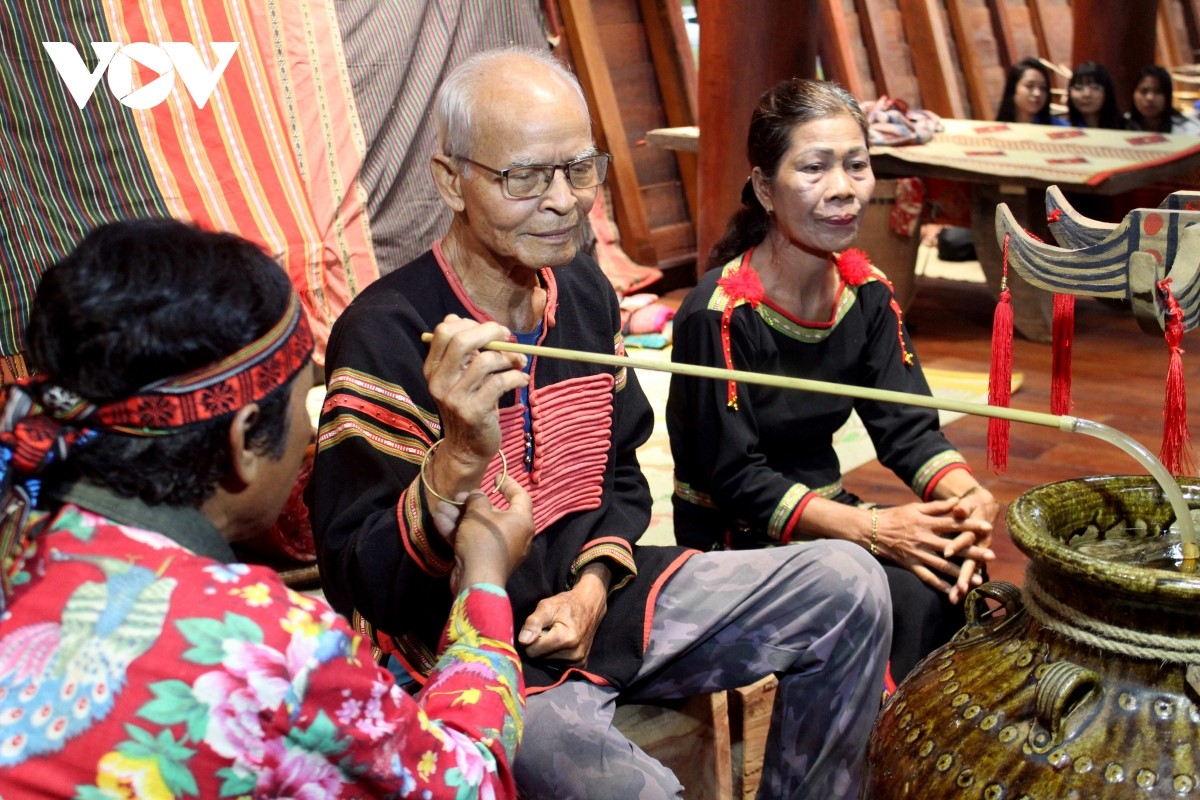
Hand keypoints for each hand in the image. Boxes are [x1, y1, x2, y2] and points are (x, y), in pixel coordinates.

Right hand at [423, 315, 528, 501]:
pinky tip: (521, 380)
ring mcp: (454, 398)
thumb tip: (471, 322)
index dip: (470, 323)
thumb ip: (463, 353)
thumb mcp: (460, 379)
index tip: (491, 332)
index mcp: (433, 369)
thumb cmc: (469, 407)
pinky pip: (500, 382)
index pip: (444, 331)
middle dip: (491, 332)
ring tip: (518, 364)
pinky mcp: (473, 412)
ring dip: (508, 358)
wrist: (466, 449)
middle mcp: (439, 382)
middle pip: (462, 341)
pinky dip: (516, 377)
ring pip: (485, 361)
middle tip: (508, 338)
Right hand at [434, 479, 533, 593]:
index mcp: (521, 521)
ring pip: (479, 526)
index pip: (521, 497)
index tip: (497, 476)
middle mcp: (514, 534)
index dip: (509, 484)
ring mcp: (499, 548)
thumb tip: (477, 496)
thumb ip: (478, 499)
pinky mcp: (484, 558)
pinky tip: (439, 520)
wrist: (476, 579)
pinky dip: (458, 531)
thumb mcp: (479, 513)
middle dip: (473, 502)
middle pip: (495, 512)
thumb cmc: (483, 541)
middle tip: (458, 496)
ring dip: (459, 516)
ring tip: (442, 507)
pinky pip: (473, 539)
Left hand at [517, 565, 609, 665]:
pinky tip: (562, 643)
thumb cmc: (566, 604)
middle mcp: (573, 654)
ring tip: (556, 635)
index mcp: (564, 639)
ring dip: (547, 650)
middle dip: (540, 645)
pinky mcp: (581, 664)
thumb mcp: (547, 606)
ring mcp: (578, 661)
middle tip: (549, 630)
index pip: (531, 651)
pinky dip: (556, 654)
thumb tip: (523, 641)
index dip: (530, 639)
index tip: (538, 628)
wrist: (590, 606)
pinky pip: (557, 664)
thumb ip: (533, 623)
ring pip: (547, 663)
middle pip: (539, 658)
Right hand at [873, 497, 994, 602]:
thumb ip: (936, 506)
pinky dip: (941, 585)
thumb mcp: (914, 507)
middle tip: (992, 556)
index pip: (953, 523)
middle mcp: (924, 539)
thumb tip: (958, 501)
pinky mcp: (910, 565)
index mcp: (926, 522)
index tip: (988, 527)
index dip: (970, 525)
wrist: (870, 530)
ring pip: (943, 565)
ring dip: (962, 573)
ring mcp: (918, 554)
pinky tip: (954, 591)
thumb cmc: (894, 516)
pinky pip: (928, 577)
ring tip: (979, 579)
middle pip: (952, 546)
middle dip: (973, 552)